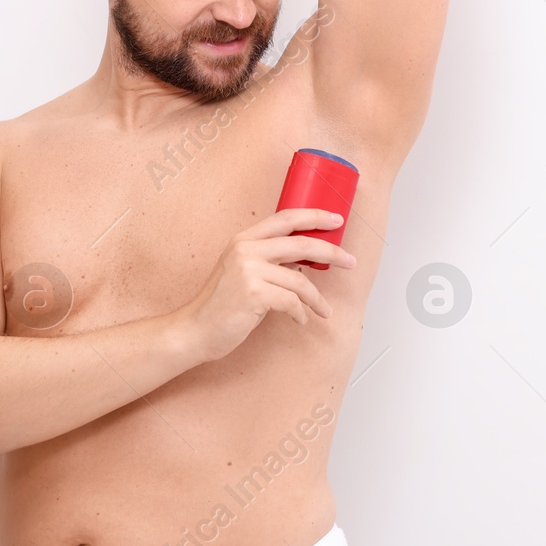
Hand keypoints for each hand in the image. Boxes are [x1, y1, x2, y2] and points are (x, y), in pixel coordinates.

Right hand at [176, 208, 355, 363]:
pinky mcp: (253, 293)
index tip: (336, 219)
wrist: (195, 329)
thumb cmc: (221, 304)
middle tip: (349, 261)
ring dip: (317, 298)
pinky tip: (300, 320)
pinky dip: (300, 313)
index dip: (314, 216)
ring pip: (300, 279)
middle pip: (301, 244)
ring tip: (324, 310)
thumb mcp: (242, 271)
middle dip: (331, 251)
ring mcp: (248, 271)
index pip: (285, 217)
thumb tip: (303, 258)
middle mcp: (245, 249)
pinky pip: (291, 301)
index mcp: (243, 239)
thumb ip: (269, 260)